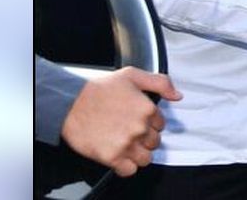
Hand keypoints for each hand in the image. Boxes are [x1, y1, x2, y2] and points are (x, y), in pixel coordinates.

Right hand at [60, 67, 181, 176]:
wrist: (69, 103)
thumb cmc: (97, 89)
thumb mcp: (132, 76)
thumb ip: (160, 83)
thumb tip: (177, 95)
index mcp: (147, 109)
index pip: (161, 125)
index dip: (150, 124)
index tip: (138, 122)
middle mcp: (139, 128)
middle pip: (154, 142)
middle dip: (144, 139)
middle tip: (129, 133)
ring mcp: (126, 143)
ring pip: (145, 158)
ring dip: (138, 154)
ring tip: (125, 146)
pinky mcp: (111, 157)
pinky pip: (129, 170)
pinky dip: (126, 167)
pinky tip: (119, 157)